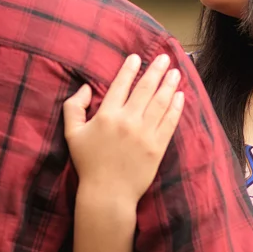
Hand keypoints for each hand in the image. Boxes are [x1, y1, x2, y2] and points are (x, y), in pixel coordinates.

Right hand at [63, 53, 184, 202]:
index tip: (137, 57)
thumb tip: (85, 87)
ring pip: (160, 102)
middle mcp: (127, 121)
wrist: (107, 194)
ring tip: (175, 72)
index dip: (130, 69)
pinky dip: (176, 107)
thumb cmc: (88, 163)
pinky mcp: (158, 147)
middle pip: (145, 89)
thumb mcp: (72, 134)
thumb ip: (74, 107)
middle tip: (164, 57)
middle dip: (156, 70)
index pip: (121, 85)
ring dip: (169, 84)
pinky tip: (181, 96)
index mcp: (106, 115)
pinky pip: (170, 122)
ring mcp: (145, 134)